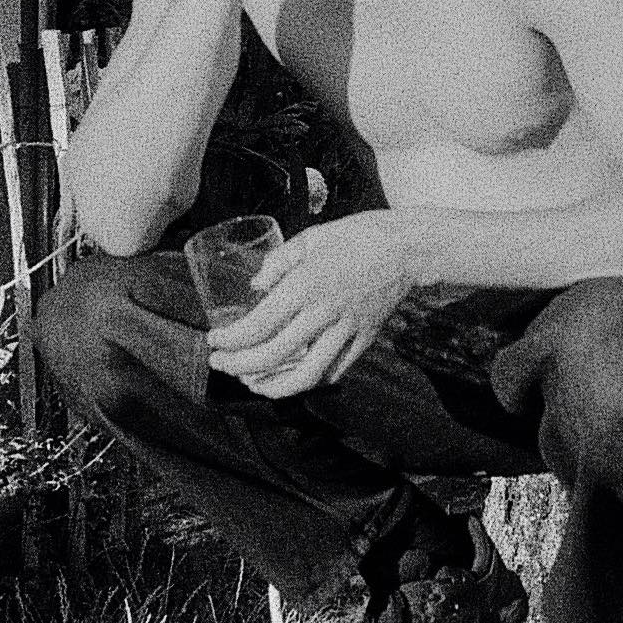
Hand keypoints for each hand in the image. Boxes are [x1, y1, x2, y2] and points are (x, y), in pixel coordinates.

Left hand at [207, 213, 419, 397]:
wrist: (408, 248)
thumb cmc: (358, 236)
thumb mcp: (311, 238)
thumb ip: (278, 262)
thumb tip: (256, 286)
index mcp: (306, 285)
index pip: (258, 324)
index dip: (231, 340)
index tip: (214, 341)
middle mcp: (324, 313)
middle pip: (274, 355)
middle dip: (239, 366)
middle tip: (220, 364)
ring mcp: (346, 331)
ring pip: (306, 375)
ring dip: (273, 386)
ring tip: (253, 383)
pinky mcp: (365, 340)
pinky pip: (335, 372)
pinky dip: (310, 382)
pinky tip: (293, 379)